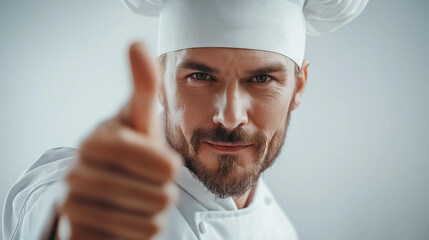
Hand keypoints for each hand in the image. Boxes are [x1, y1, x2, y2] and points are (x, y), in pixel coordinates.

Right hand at [57, 42, 181, 239]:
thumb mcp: (138, 121)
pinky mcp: (79, 234)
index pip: (164, 165)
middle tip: (147, 184)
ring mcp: (74, 206)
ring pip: (150, 221)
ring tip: (138, 199)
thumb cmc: (128, 153)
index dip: (171, 168)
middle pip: (160, 196)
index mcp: (99, 141)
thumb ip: (142, 87)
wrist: (99, 193)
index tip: (162, 165)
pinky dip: (140, 232)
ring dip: (153, 211)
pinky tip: (127, 218)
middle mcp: (79, 172)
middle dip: (163, 192)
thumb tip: (136, 43)